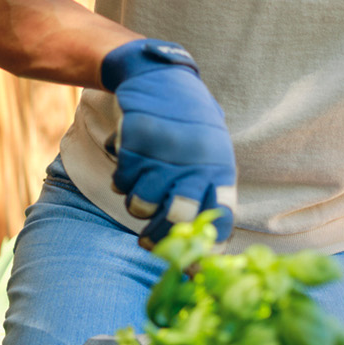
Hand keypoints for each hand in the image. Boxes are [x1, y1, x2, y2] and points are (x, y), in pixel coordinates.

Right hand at [101, 39, 237, 248]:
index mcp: (220, 168)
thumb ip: (204, 195)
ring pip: (142, 205)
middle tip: (148, 243)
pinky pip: (122, 182)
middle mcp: (196, 161)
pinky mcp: (137, 139)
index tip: (191, 268)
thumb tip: (200, 257)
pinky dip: (122, 180)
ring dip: (137, 205)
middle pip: (179, 218)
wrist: (159, 76)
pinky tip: (129, 167)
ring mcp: (165, 150)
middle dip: (159, 238)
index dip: (206, 249)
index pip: (221, 218)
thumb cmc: (187, 126)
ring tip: (140, 193)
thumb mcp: (207, 154)